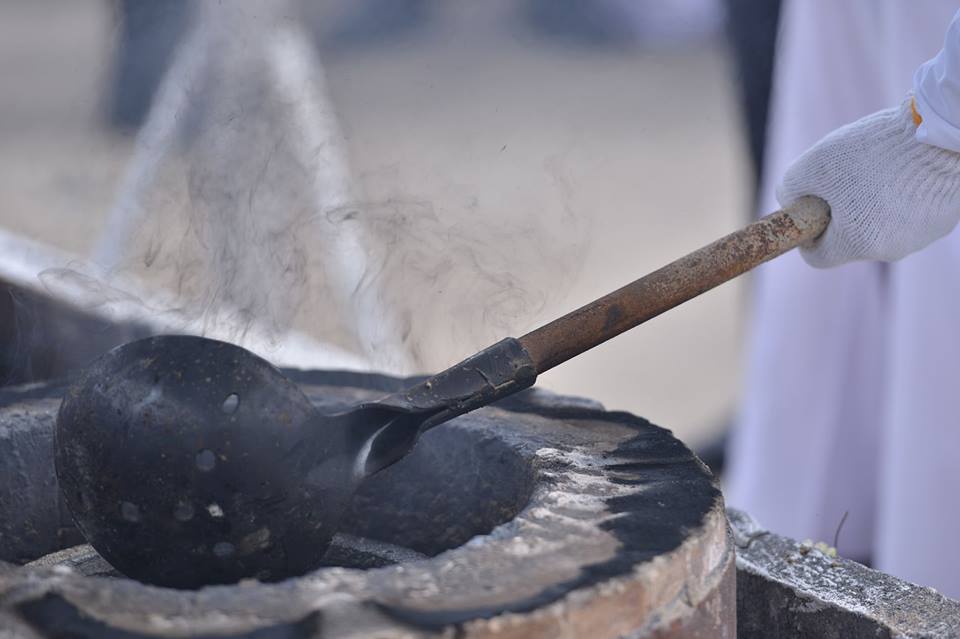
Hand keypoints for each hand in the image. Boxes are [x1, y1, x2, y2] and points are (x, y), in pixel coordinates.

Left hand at [778, 97, 959, 267]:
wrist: (940, 130)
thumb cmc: (874, 150)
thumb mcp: (813, 164)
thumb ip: (790, 188)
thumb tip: (789, 201)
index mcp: (857, 244)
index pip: (818, 257)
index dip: (808, 234)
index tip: (809, 211)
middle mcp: (892, 250)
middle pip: (851, 241)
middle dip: (841, 215)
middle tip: (844, 180)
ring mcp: (921, 236)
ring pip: (882, 228)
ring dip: (873, 205)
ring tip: (879, 169)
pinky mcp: (944, 219)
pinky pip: (910, 215)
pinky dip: (902, 197)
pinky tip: (905, 171)